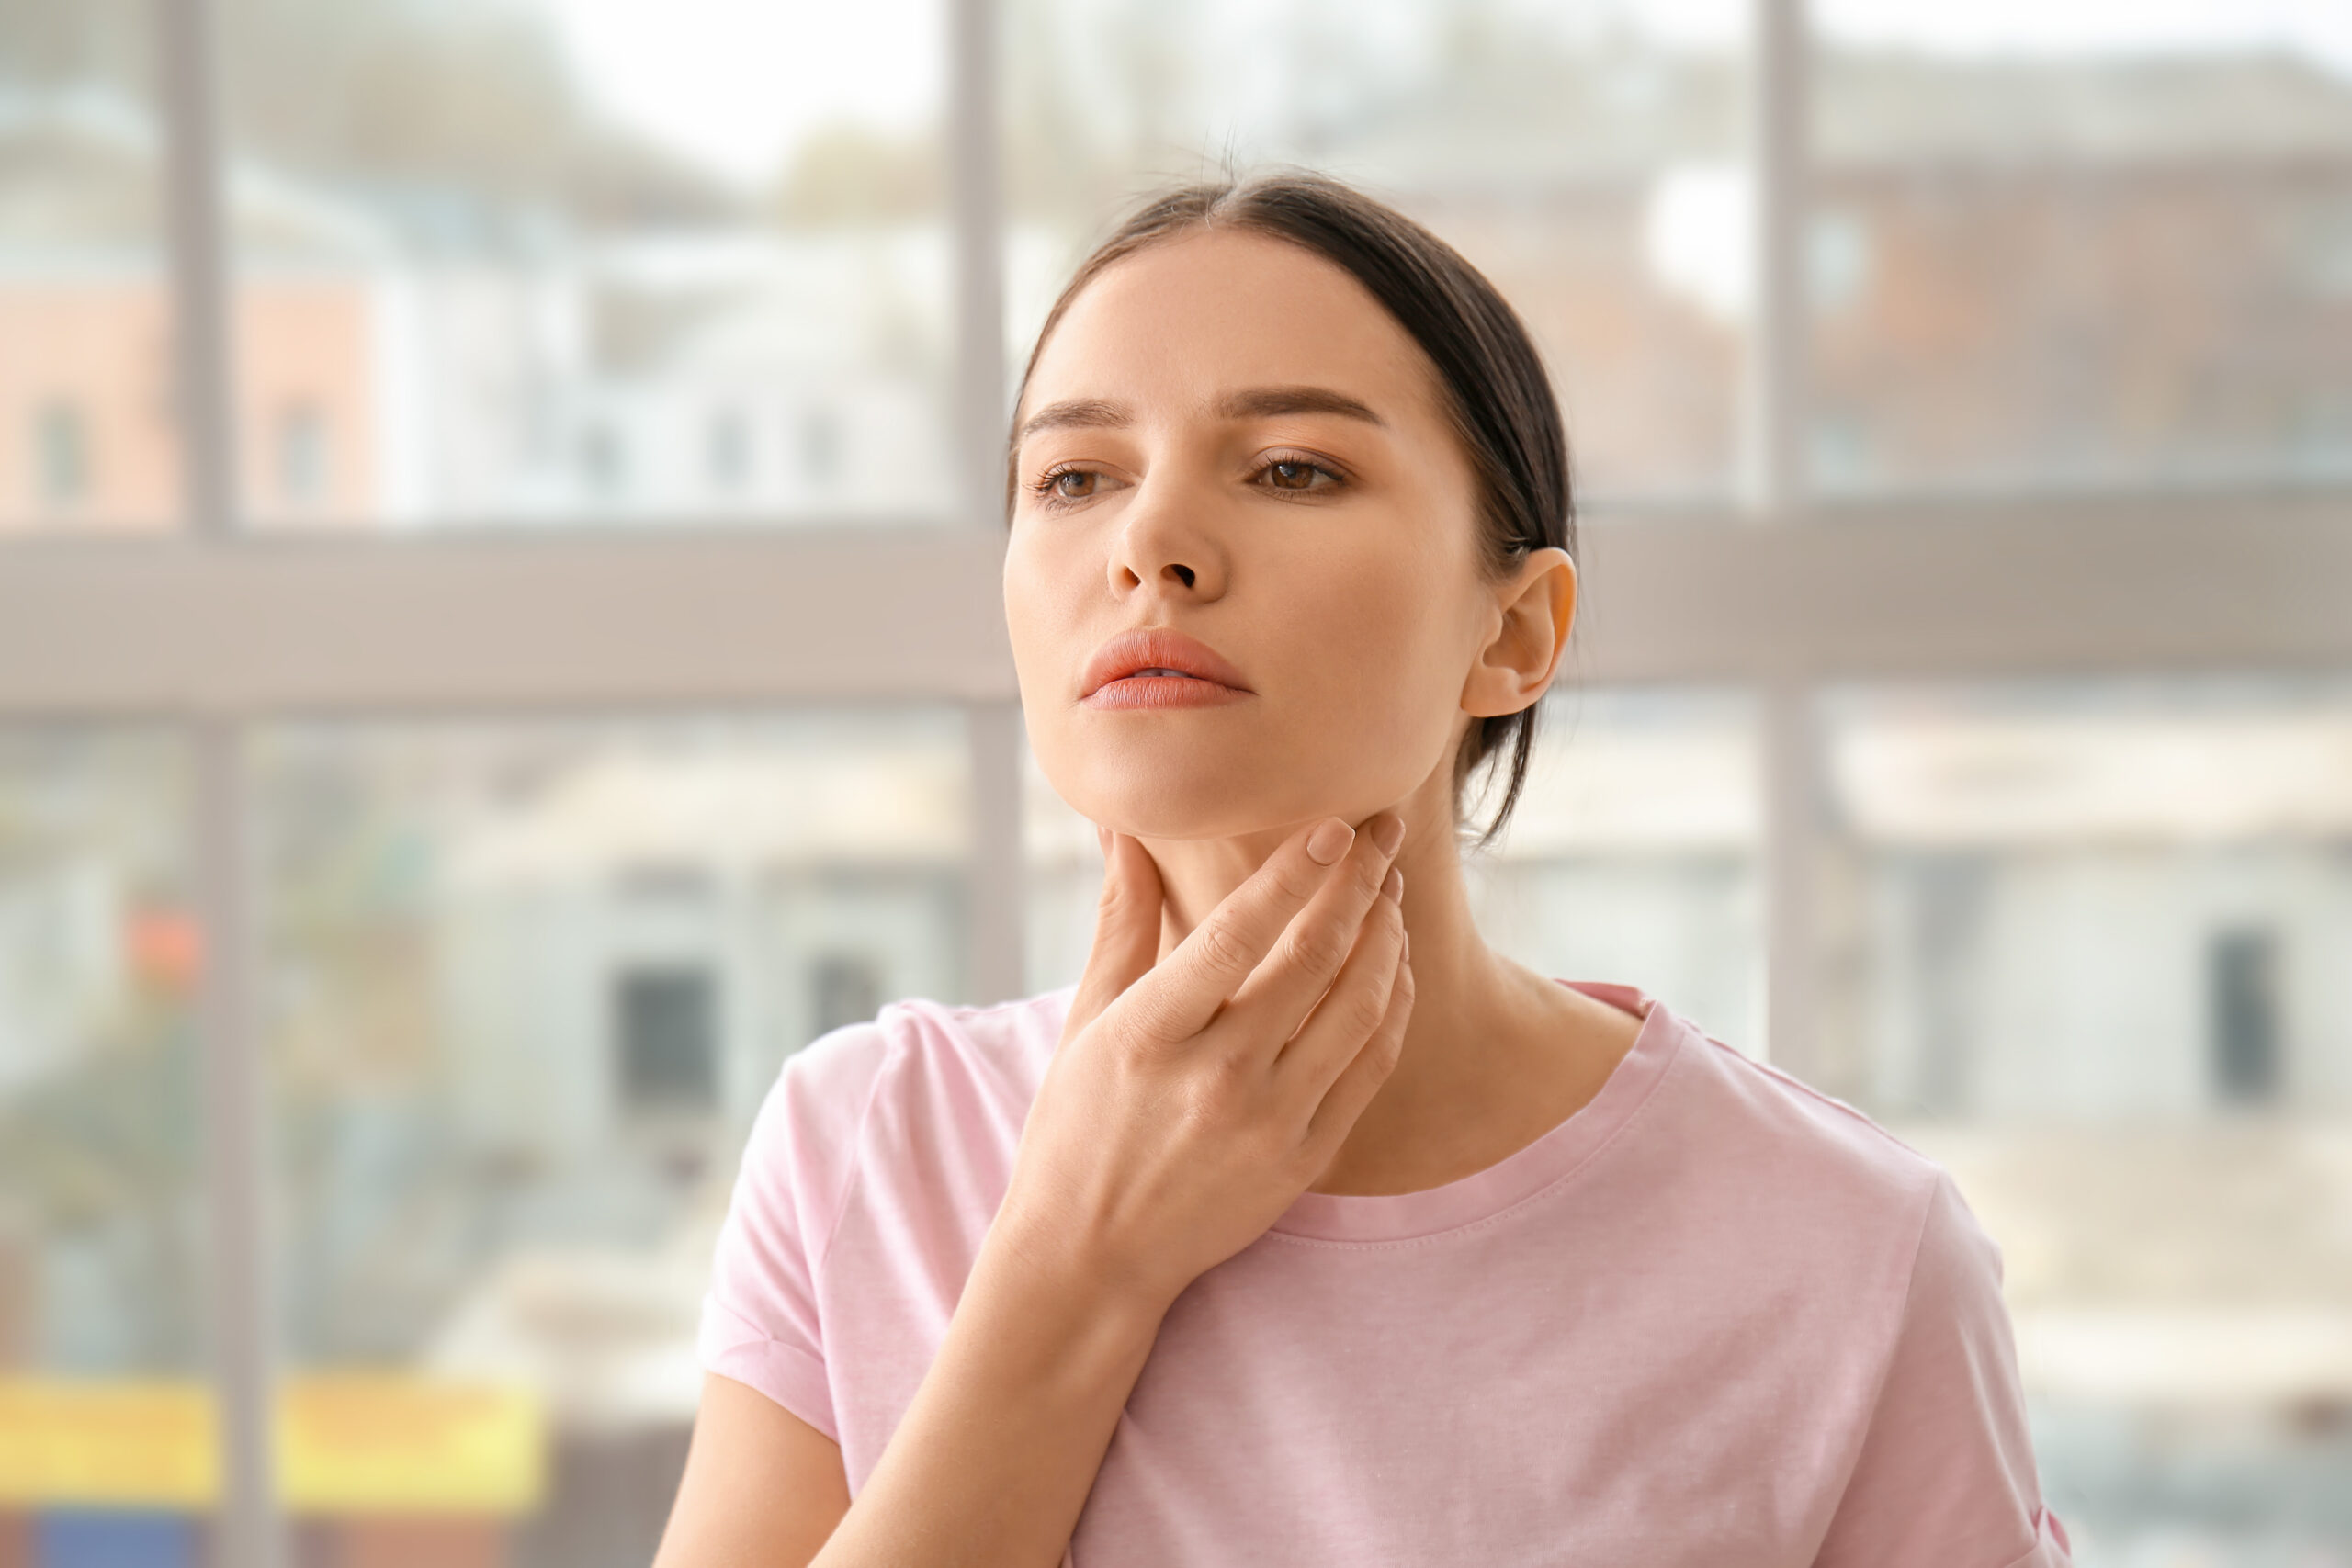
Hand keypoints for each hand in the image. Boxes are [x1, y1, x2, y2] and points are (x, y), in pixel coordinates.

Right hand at [994, 813, 1414, 1310]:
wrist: (1090, 1258)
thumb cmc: (1076, 1129)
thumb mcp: (1084, 1022)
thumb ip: (1119, 923)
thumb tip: (1124, 830)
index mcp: (1150, 1034)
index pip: (1237, 934)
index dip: (1295, 874)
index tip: (1335, 825)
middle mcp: (1215, 1078)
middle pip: (1314, 960)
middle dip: (1360, 885)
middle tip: (1382, 835)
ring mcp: (1268, 1123)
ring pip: (1359, 1009)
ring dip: (1386, 940)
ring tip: (1390, 893)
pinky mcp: (1303, 1161)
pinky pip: (1371, 1067)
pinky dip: (1393, 1006)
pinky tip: (1391, 966)